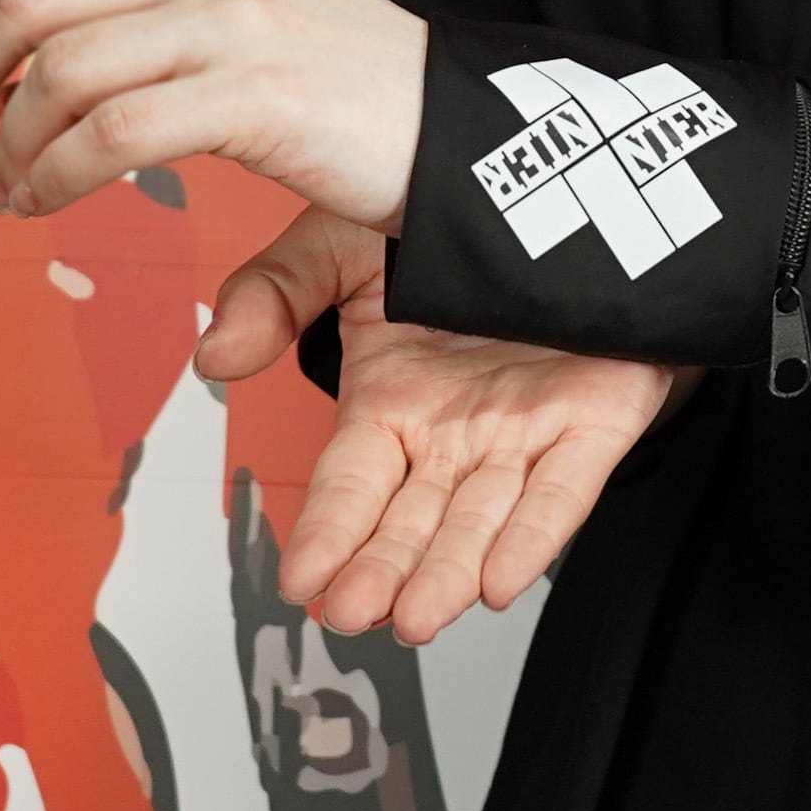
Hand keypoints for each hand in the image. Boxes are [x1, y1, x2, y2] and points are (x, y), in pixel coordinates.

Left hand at [0, 0, 424, 227]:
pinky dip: (55, 173)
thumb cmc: (358, 97)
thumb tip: (49, 68)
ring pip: (61, 66)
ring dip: (10, 137)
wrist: (465, 134)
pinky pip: (112, 135)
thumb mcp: (255, 22)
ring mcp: (234, 21)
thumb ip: (158, 21)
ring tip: (8, 187)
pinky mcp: (255, 93)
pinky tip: (46, 200)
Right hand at [250, 245, 686, 642]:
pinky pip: (563, 488)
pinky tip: (502, 581)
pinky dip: (535, 535)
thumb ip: (273, 294)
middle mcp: (454, 432)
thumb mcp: (341, 241)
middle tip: (354, 613)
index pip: (348, 487)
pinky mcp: (596, 420)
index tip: (298, 581)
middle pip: (411, 520)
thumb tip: (214, 359)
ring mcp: (524, 432)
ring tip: (418, 617)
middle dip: (382, 571)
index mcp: (391, 402)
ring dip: (449, 574)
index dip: (324, 534)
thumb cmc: (450, 218)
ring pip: (482, 520)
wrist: (559, 193)